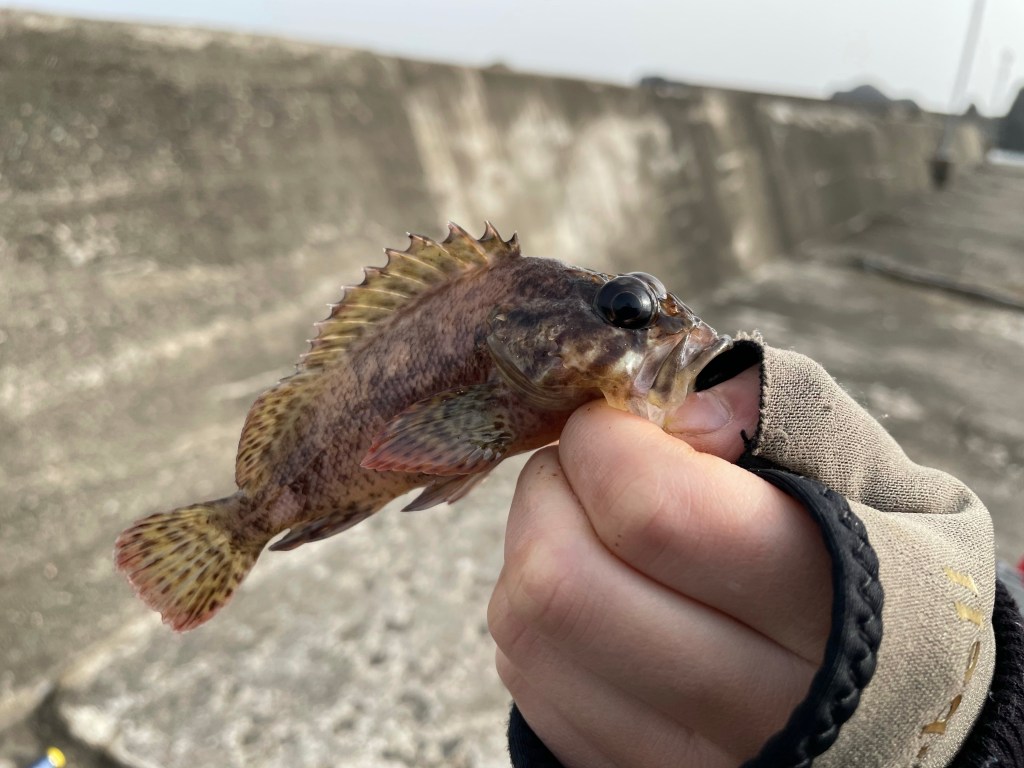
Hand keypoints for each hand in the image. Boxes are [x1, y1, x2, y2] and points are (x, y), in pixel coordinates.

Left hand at [488, 366, 832, 767]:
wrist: (892, 697)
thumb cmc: (870, 560)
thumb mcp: (863, 470)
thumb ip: (773, 410)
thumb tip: (674, 412)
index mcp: (832, 606)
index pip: (658, 512)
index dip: (607, 443)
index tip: (617, 421)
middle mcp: (759, 708)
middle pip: (565, 583)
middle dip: (548, 490)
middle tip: (583, 465)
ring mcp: (688, 758)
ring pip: (528, 634)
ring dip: (531, 550)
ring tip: (585, 523)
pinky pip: (528, 683)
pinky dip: (532, 618)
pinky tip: (589, 593)